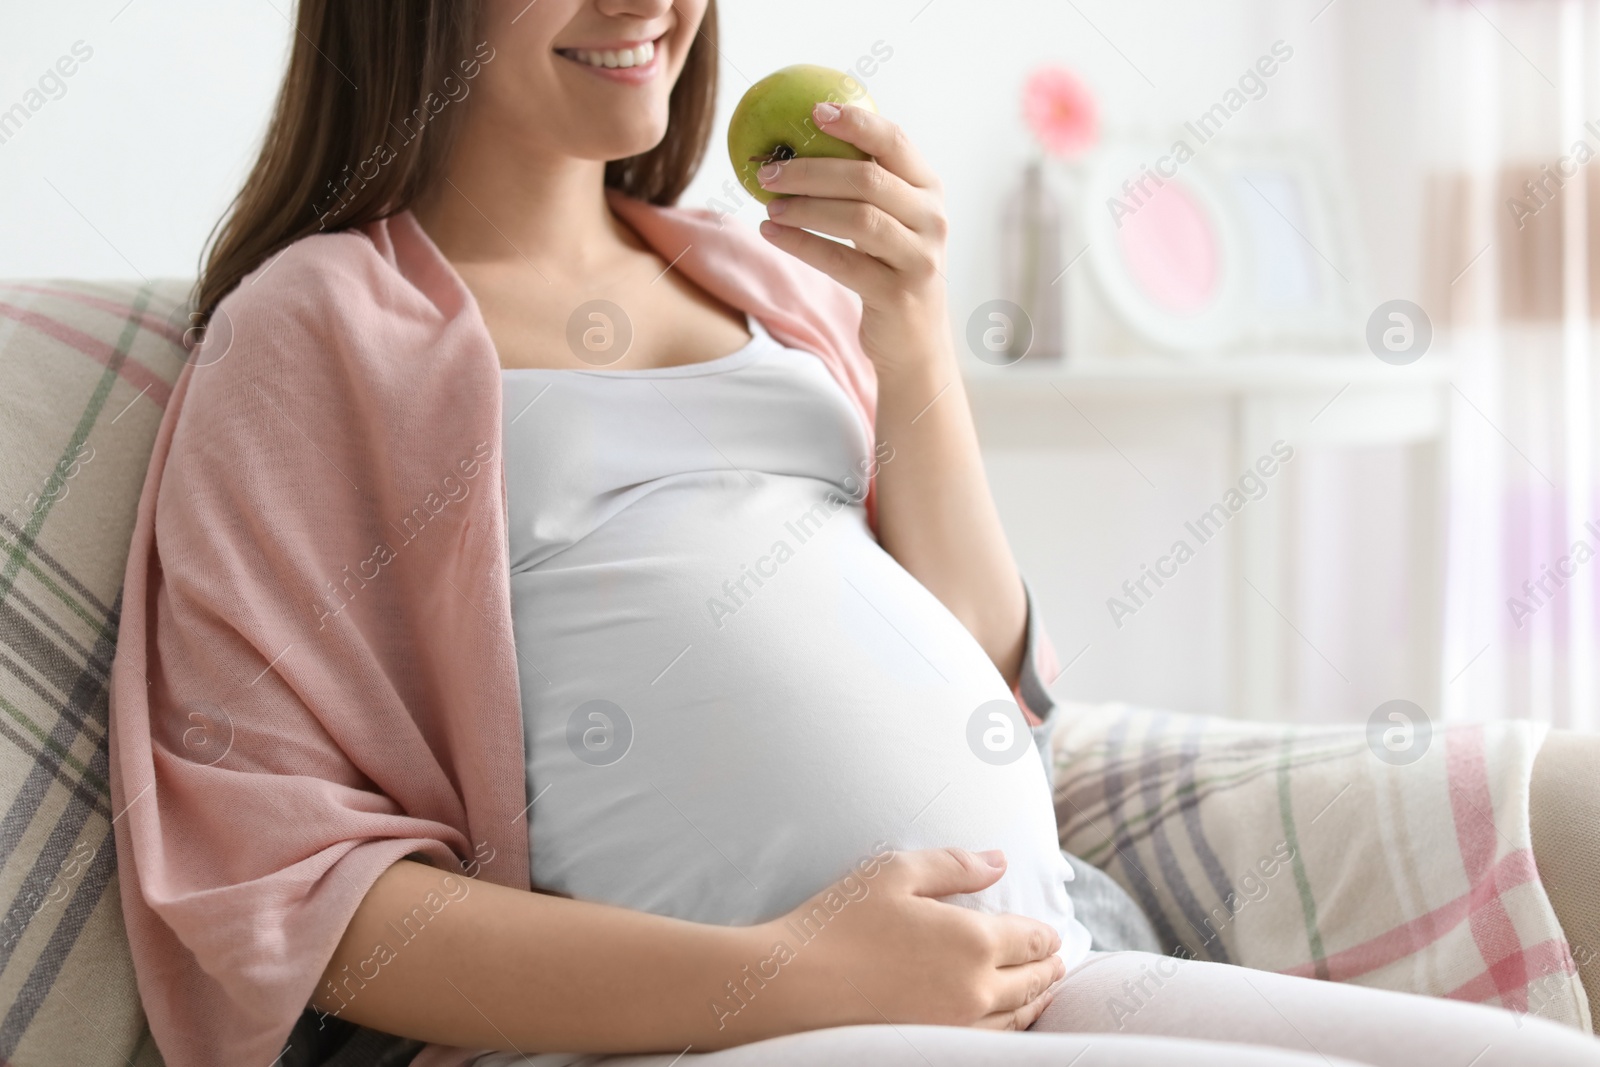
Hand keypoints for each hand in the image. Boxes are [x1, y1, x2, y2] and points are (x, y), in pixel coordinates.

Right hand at [731, 847, 1064, 1040]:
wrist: (795, 987)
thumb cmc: (840, 924)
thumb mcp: (894, 872)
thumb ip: (954, 865)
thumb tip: (999, 860)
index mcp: (975, 941)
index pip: (1033, 940)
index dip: (1047, 936)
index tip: (1052, 935)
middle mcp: (977, 990)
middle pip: (1034, 981)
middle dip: (1049, 968)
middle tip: (1058, 963)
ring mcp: (959, 1027)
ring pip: (1017, 1017)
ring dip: (1035, 1001)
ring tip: (1042, 993)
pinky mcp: (937, 1050)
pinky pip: (991, 1041)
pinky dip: (1009, 1028)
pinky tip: (1002, 1021)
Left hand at [756, 102, 950, 376]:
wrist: (915, 339)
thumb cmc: (889, 268)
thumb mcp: (890, 221)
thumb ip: (864, 185)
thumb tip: (797, 142)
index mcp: (928, 190)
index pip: (895, 142)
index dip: (856, 123)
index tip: (815, 112)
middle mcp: (931, 219)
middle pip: (868, 180)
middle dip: (811, 171)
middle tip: (768, 172)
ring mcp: (919, 258)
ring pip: (857, 220)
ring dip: (804, 209)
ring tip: (769, 207)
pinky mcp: (899, 294)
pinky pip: (842, 262)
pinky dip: (802, 245)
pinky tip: (772, 234)